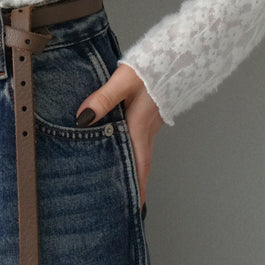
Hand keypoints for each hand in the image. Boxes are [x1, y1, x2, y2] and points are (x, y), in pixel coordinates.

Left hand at [75, 63, 163, 212]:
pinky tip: (120, 151)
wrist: (181, 51)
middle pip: (139, 167)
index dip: (135, 190)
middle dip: (133, 188)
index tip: (133, 213)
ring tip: (119, 188)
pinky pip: (138, 141)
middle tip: (125, 210)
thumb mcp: (124, 80)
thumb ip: (103, 98)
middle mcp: (146, 131)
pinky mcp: (148, 115)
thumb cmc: (153, 65)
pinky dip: (130, 153)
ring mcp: (149, 124)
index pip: (137, 167)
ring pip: (139, 155)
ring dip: (131, 172)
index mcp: (140, 128)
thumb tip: (83, 118)